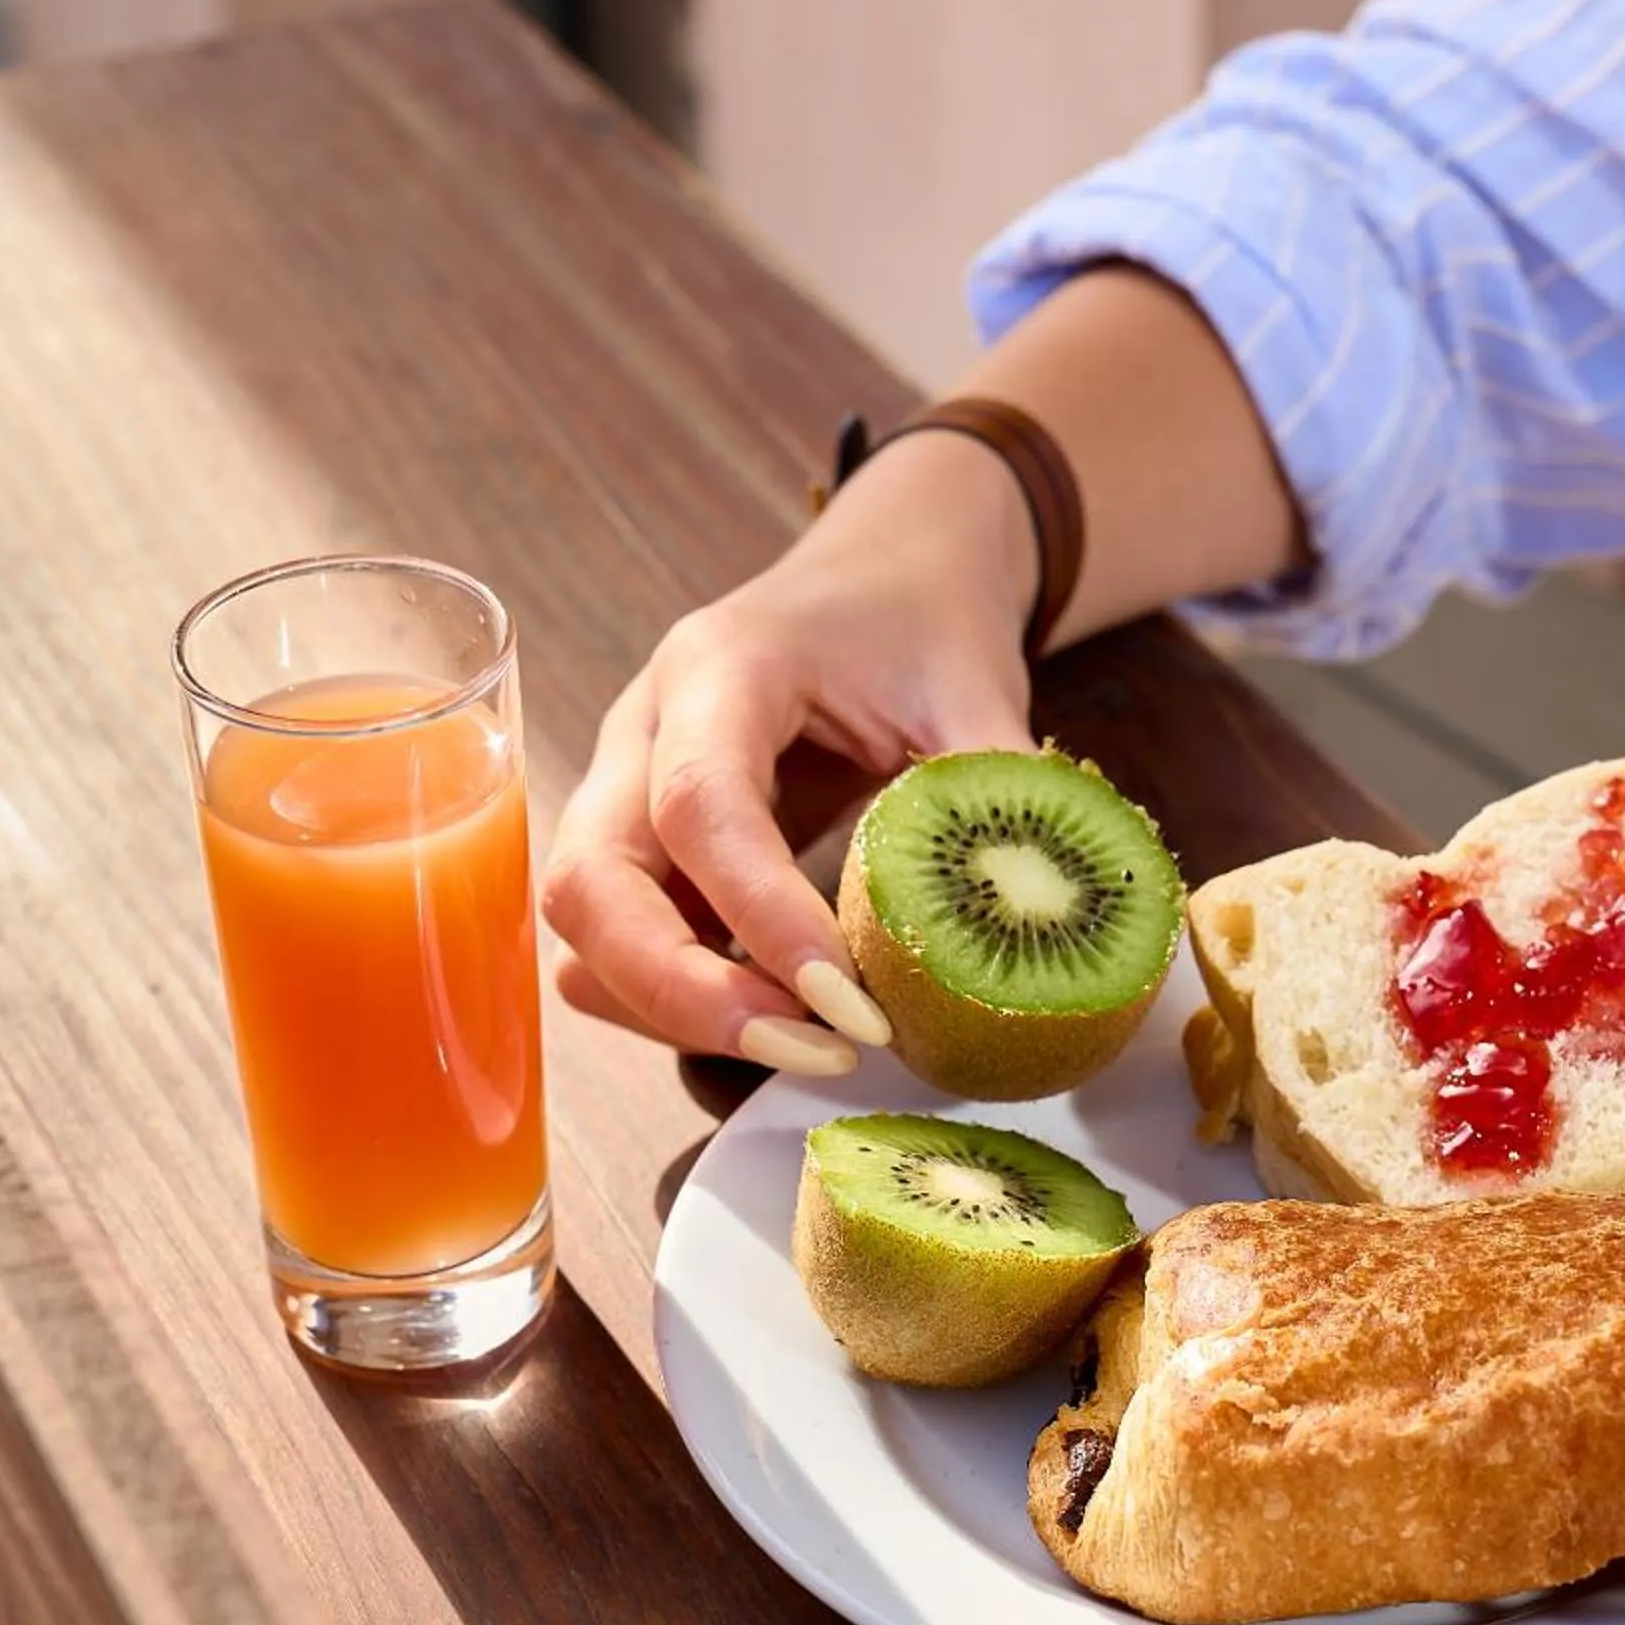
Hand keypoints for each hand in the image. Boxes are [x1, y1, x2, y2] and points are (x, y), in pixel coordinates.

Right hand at [542, 432, 1037, 1060]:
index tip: (848, 1002)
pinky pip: (612, 948)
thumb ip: (1000, 798)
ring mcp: (624, 792)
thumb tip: (1041, 923)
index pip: (700, 805)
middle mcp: (643, 729)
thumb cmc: (923, 624)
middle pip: (589, 882)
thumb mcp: (976, 690)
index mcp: (723, 667)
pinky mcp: (638, 850)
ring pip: (584, 932)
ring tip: (812, 1046)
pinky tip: (780, 1016)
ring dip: (674, 1012)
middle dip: (683, 992)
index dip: (761, 916)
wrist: (887, 575)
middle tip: (814, 1049)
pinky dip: (677, 1004)